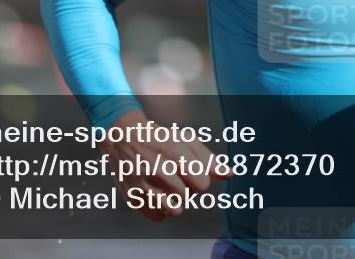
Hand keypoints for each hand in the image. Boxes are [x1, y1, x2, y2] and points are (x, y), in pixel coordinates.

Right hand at [98, 109, 231, 221]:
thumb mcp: (187, 141)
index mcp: (175, 154)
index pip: (202, 184)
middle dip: (185, 188)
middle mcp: (159, 170)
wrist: (125, 137)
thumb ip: (209, 159)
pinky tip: (155, 194)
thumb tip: (229, 175)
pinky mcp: (133, 196)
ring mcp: (144, 184)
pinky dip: (159, 210)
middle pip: (188, 196)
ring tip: (166, 186)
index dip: (199, 179)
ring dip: (174, 201)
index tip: (189, 171)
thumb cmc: (160, 138)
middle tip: (174, 175)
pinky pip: (157, 217)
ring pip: (174, 210)